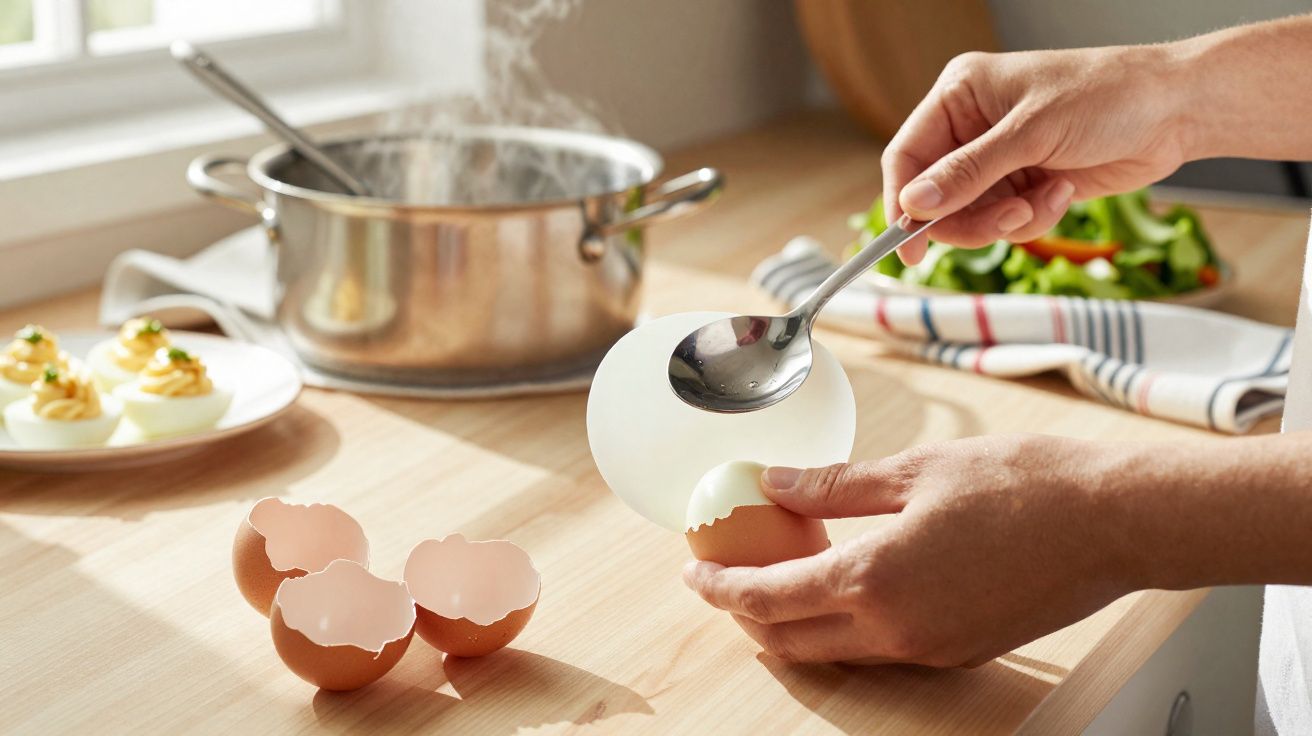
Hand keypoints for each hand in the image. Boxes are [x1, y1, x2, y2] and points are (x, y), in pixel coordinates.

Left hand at [683, 435, 1145, 665]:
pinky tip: (849, 581)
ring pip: (835, 650)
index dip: (720, 587)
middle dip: (745, 613)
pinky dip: (845, 623)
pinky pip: (882, 648)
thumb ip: (833, 486)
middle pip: (790, 640)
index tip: (694, 571)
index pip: (768, 598)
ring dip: (794, 621)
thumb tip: (774, 483)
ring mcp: (931, 649)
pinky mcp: (961, 651)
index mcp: (876, 580)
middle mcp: (897, 629)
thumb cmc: (1024, 485)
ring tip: (780, 573)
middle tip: (724, 578)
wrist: (1115, 523)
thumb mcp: (914, 471)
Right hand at [883, 44, 1192, 260]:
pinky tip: (1062, 193)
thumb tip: (913, 206)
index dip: (902, 203)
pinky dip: (1033, 219)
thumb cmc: (1108, 96)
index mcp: (960, 95)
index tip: (907, 248)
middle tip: (1010, 220)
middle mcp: (971, 128)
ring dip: (1007, 221)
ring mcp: (998, 159)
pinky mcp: (1025, 185)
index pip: (907, 156)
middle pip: (935, 198)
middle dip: (970, 218)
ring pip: (970, 217)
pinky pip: (1006, 223)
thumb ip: (967, 173)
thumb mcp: (1030, 133)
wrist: (1177, 111)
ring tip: (1045, 201)